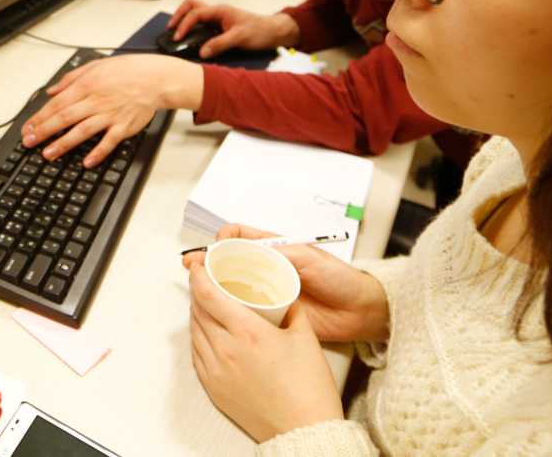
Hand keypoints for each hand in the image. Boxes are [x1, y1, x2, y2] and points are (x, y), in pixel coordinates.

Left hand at [20, 54, 201, 166]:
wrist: (155, 78)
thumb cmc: (126, 71)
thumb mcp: (94, 66)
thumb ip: (70, 79)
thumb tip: (51, 91)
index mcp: (86, 86)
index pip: (57, 104)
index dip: (39, 117)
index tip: (28, 128)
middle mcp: (95, 101)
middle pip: (64, 118)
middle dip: (44, 131)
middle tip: (29, 142)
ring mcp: (109, 115)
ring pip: (82, 131)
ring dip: (64, 143)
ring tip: (49, 154)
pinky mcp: (124, 126)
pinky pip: (109, 141)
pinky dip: (98, 152)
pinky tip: (87, 162)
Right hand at [168, 0, 299, 57]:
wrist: (273, 33)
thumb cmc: (260, 30)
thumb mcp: (240, 37)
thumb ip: (220, 44)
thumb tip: (202, 52)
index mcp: (220, 10)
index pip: (195, 13)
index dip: (184, 25)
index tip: (177, 37)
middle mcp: (217, 12)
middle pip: (191, 6)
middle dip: (179, 15)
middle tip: (171, 29)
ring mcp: (218, 19)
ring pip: (195, 13)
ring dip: (185, 20)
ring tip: (177, 33)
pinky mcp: (220, 27)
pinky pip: (202, 24)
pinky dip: (193, 29)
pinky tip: (191, 39)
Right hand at [183, 225, 389, 342]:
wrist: (359, 310)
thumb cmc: (338, 278)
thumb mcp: (307, 258)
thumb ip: (278, 253)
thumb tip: (246, 252)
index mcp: (273, 249)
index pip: (238, 236)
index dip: (222, 239)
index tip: (214, 247)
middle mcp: (265, 269)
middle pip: (228, 262)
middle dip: (208, 263)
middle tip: (192, 269)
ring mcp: (265, 292)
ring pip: (231, 286)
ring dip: (213, 286)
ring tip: (199, 289)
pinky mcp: (269, 315)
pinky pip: (243, 311)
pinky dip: (228, 309)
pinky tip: (218, 311)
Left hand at [187, 260, 342, 441]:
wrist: (303, 429)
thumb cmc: (308, 389)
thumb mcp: (305, 336)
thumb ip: (292, 308)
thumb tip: (284, 292)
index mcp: (248, 333)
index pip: (208, 294)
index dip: (199, 275)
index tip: (200, 265)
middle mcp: (226, 350)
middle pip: (198, 310)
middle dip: (199, 291)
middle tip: (207, 281)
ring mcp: (216, 370)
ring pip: (194, 331)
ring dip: (198, 313)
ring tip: (209, 305)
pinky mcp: (213, 387)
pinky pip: (196, 354)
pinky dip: (199, 338)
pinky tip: (209, 334)